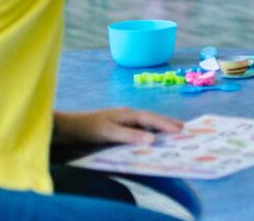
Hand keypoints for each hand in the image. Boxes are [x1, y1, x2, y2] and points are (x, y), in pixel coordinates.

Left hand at [52, 108, 182, 145]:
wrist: (69, 127)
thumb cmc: (88, 129)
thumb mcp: (109, 133)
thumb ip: (130, 136)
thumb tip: (152, 140)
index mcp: (128, 114)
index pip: (151, 119)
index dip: (166, 125)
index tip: (181, 130)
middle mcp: (128, 114)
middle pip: (152, 118)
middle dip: (167, 122)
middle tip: (184, 128)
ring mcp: (123, 118)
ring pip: (146, 121)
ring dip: (159, 125)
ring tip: (172, 130)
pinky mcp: (118, 125)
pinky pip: (139, 126)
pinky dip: (149, 130)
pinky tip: (151, 135)